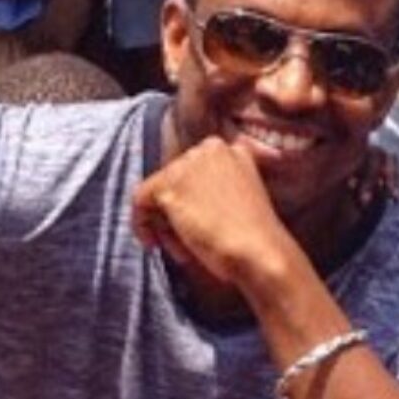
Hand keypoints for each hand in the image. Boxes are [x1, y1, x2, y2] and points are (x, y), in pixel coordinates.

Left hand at [131, 133, 290, 295]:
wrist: (259, 251)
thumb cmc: (254, 238)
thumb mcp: (241, 200)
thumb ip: (214, 191)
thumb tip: (185, 204)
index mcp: (232, 149)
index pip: (194, 172)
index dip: (190, 202)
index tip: (195, 226)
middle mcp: (209, 148)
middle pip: (174, 180)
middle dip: (175, 214)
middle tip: (187, 243)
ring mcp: (188, 164)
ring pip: (158, 191)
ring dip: (165, 224)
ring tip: (183, 250)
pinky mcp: (170, 184)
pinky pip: (140, 200)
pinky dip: (140, 224)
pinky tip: (154, 243)